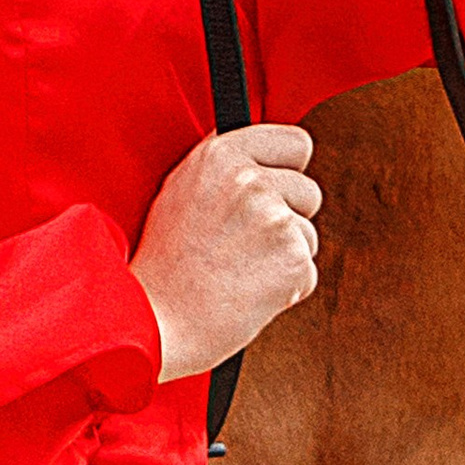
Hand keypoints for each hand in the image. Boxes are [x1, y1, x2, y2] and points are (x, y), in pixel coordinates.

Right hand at [131, 124, 321, 382]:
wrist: (156, 321)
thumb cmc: (164, 265)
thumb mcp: (180, 191)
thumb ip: (224, 167)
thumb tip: (258, 157)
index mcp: (221, 155)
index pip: (295, 143)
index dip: (289, 170)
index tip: (275, 191)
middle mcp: (250, 179)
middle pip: (308, 192)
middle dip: (289, 220)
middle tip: (244, 245)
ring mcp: (274, 217)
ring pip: (308, 236)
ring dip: (285, 258)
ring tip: (237, 272)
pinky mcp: (292, 258)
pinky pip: (308, 274)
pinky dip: (286, 290)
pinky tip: (247, 294)